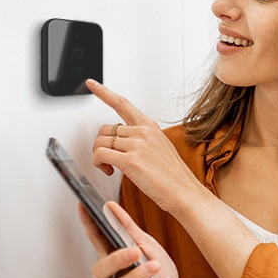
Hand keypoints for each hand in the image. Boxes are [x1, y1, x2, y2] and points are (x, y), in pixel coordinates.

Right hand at [79, 201, 180, 277]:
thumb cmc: (157, 273)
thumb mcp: (147, 246)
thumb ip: (129, 229)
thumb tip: (111, 206)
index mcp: (113, 260)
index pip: (96, 241)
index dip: (88, 225)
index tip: (83, 206)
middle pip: (100, 270)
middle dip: (116, 259)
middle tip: (135, 251)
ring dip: (137, 275)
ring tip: (154, 265)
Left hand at [86, 79, 203, 210]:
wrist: (184, 192)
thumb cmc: (173, 175)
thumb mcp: (160, 147)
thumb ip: (142, 139)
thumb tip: (123, 140)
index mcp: (149, 127)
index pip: (122, 104)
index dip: (104, 93)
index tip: (92, 84)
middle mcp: (143, 132)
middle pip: (105, 130)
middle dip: (101, 145)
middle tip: (108, 160)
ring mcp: (137, 145)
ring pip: (101, 143)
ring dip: (99, 157)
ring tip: (110, 168)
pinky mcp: (131, 161)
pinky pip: (100, 155)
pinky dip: (99, 164)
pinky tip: (110, 171)